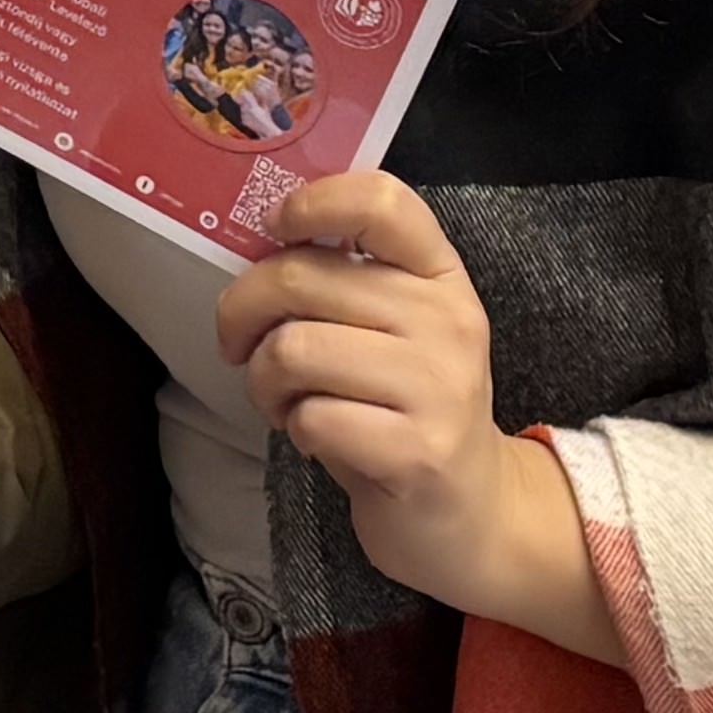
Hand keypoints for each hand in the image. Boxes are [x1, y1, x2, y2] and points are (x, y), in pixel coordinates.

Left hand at [216, 171, 611, 659]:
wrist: (471, 512)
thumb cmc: (406, 408)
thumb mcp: (392, 328)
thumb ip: (343, 280)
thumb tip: (254, 245)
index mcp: (439, 274)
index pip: (383, 201)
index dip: (312, 203)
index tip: (274, 229)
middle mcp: (448, 319)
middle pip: (301, 276)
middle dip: (241, 314)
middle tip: (241, 347)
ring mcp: (440, 386)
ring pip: (294, 349)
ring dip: (264, 382)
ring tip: (282, 401)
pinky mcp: (419, 451)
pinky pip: (312, 417)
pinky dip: (296, 428)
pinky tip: (319, 438)